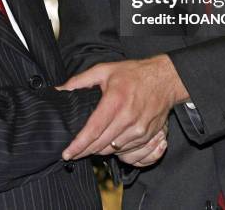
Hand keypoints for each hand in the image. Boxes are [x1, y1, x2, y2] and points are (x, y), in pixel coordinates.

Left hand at [58, 54, 188, 159]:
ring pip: (113, 150)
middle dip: (85, 151)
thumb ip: (80, 81)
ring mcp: (140, 129)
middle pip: (101, 145)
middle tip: (74, 151)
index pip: (93, 130)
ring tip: (91, 145)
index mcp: (115, 101)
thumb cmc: (133, 74)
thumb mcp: (104, 70)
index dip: (78, 145)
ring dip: (100, 150)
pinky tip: (108, 143)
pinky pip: (127, 151)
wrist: (164, 79)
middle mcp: (128, 118)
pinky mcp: (148, 136)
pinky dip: (115, 150)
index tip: (66, 153)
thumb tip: (60, 90)